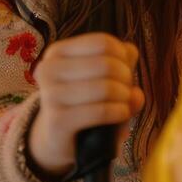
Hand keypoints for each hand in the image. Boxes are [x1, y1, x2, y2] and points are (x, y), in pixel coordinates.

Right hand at [26, 33, 144, 178]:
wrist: (55, 138)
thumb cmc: (82, 103)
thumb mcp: (102, 79)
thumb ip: (121, 63)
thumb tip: (132, 52)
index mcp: (57, 52)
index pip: (102, 42)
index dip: (123, 56)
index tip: (126, 70)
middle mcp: (49, 69)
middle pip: (106, 64)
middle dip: (126, 79)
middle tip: (126, 92)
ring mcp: (50, 95)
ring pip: (105, 88)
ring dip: (124, 98)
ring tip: (124, 105)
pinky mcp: (58, 120)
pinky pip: (101, 112)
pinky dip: (119, 113)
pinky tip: (121, 115)